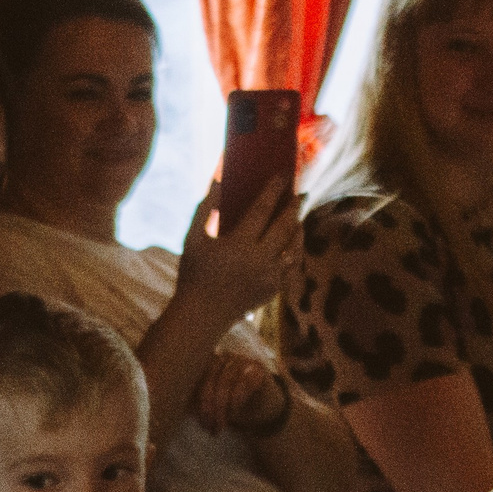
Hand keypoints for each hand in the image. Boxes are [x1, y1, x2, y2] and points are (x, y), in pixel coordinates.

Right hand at [176, 178, 300, 324]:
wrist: (201, 316)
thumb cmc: (193, 275)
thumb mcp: (192, 240)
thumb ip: (204, 209)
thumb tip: (217, 181)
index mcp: (238, 245)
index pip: (262, 210)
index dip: (274, 190)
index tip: (283, 175)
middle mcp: (259, 260)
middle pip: (285, 226)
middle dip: (294, 207)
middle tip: (301, 194)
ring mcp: (269, 277)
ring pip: (294, 248)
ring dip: (298, 230)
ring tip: (299, 219)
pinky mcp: (273, 291)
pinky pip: (291, 268)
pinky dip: (294, 253)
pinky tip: (293, 245)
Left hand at [195, 355, 289, 434]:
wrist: (262, 408)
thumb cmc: (230, 405)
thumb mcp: (210, 404)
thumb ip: (194, 400)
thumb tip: (175, 406)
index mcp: (207, 364)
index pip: (196, 378)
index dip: (195, 401)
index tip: (198, 421)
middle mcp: (223, 357)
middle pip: (210, 380)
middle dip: (208, 408)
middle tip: (209, 428)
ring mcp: (241, 360)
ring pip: (225, 383)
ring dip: (222, 409)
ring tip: (220, 426)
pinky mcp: (257, 368)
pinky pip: (244, 384)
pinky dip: (237, 402)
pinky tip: (234, 415)